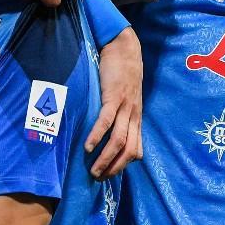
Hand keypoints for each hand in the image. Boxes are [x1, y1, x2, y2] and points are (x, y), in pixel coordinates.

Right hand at [84, 28, 142, 178]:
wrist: (124, 47)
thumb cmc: (122, 72)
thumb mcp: (126, 96)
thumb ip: (120, 113)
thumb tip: (108, 129)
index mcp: (136, 118)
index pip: (136, 150)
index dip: (123, 166)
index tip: (109, 174)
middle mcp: (133, 115)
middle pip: (129, 151)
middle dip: (114, 168)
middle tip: (98, 178)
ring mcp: (125, 107)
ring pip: (119, 140)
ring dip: (106, 158)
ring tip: (93, 170)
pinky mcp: (114, 96)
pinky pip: (107, 121)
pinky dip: (98, 136)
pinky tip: (88, 147)